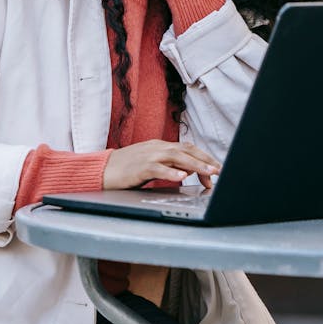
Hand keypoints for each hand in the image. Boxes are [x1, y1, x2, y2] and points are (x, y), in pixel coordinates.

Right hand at [104, 140, 220, 189]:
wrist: (102, 169)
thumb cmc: (127, 169)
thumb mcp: (151, 164)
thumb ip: (169, 165)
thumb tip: (188, 171)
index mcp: (161, 146)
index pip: (188, 149)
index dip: (204, 158)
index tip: (215, 171)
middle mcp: (157, 147)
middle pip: (187, 150)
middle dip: (205, 161)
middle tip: (219, 171)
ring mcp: (148, 155)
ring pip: (177, 157)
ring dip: (195, 165)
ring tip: (209, 173)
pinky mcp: (139, 167)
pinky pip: (158, 168)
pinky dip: (171, 172)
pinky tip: (181, 177)